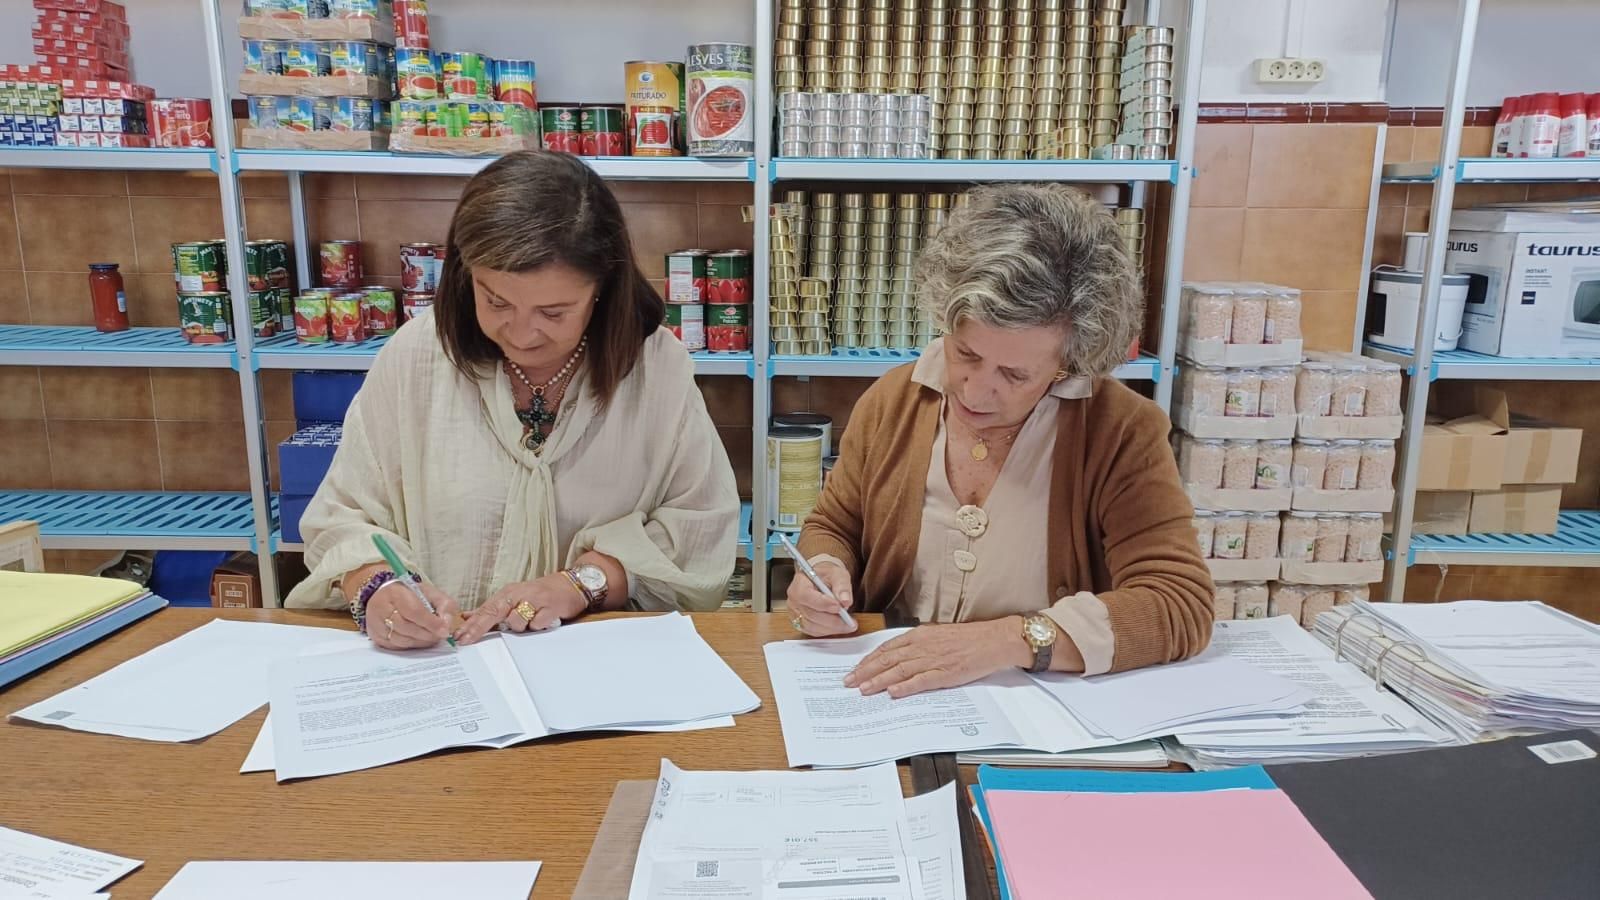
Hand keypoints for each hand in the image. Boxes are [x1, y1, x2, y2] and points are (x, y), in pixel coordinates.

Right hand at [365, 580, 461, 650]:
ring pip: (401, 639)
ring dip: (421, 641)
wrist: (384, 597)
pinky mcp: (376, 637)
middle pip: (406, 627)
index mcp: (395, 593)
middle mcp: (381, 608)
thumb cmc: (409, 595)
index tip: (444, 631)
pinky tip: (420, 640)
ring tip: (432, 637)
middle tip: (440, 635)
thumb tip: (447, 624)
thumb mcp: (430, 592)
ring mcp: (376, 624)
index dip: (431, 623)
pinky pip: (397, 646)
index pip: (414, 611)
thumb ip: (444, 604)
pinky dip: (412, 645)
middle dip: (427, 634)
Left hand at [453, 573, 587, 644]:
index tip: (459, 636)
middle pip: (494, 612)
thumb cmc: (540, 594)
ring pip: (516, 622)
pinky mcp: (550, 608)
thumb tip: (468, 617)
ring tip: (531, 621)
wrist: (570, 585)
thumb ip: (492, 609)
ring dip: (521, 627)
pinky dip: (538, 626)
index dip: (471, 624)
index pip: (486, 609)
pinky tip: (544, 620)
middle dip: (478, 628)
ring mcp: (534, 600)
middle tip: (466, 640)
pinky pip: (536, 625)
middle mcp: (519, 594)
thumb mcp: (514, 598)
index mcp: (508, 593)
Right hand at [785, 559, 856, 636]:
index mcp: (799, 584)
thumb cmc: (827, 576)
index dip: (823, 604)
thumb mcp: (837, 574)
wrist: (820, 580)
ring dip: (832, 628)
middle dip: (833, 620)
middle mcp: (794, 600)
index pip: (806, 596)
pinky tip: (839, 627)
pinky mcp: (800, 623)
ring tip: (848, 625)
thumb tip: (845, 600)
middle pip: (811, 614)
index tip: (839, 607)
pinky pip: (814, 632)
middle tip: (850, 621)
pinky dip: (828, 631)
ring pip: (813, 626)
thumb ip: (842, 585)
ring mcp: (795, 613)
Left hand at [844, 619, 1029, 698]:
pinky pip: (922, 680)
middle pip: (888, 659)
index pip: (887, 648)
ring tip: (863, 690)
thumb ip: (919, 645)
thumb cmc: (969, 638)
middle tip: (849, 682)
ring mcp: (934, 660)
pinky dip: (906, 686)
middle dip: (866, 672)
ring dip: (879, 680)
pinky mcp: (947, 673)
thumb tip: (898, 657)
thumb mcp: (938, 635)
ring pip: (900, 670)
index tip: (854, 670)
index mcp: (920, 636)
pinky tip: (893, 692)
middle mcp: (923, 646)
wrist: (995, 640)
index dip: (868, 660)